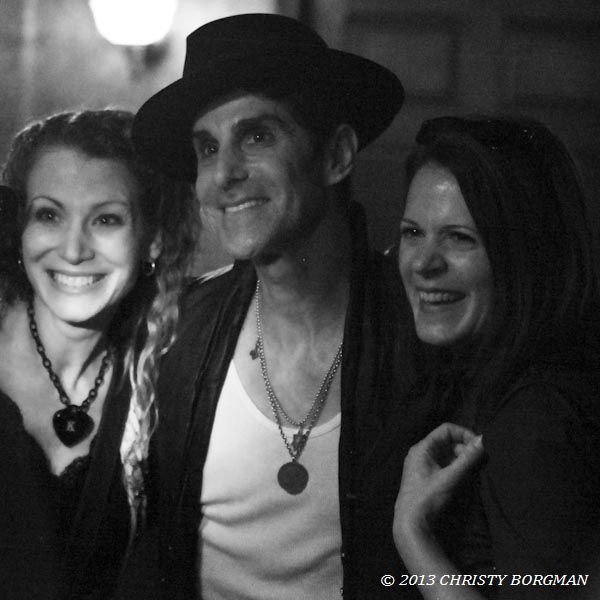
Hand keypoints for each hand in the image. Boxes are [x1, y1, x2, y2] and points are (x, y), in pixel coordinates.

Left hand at [394, 423, 483, 546]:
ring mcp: (424, 466)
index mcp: (422, 448)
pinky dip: (456, 468)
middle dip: (465, 449)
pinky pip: (445, 466)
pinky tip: (466, 477)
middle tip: (480, 461)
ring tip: (474, 470)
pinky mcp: (428, 478)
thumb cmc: (427, 497)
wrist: (411, 524)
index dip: (464, 434)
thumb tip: (483, 440)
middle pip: (448, 442)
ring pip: (448, 455)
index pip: (446, 430)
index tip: (479, 446)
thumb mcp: (450, 477)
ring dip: (462, 460)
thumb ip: (468, 459)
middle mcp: (421, 454)